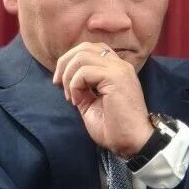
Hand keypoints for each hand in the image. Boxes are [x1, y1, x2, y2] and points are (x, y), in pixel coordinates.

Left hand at [53, 42, 153, 157]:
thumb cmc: (112, 126)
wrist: (130, 141)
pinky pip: (84, 72)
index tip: (60, 81)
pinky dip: (75, 86)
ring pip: (81, 57)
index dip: (70, 60)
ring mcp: (119, 69)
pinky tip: (78, 102)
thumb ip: (81, 85)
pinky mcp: (116, 77)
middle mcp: (119, 65)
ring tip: (72, 96)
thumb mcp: (90, 101)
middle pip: (84, 47)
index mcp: (115, 68)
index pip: (90, 48)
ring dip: (69, 77)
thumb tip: (64, 77)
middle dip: (64, 64)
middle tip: (59, 84)